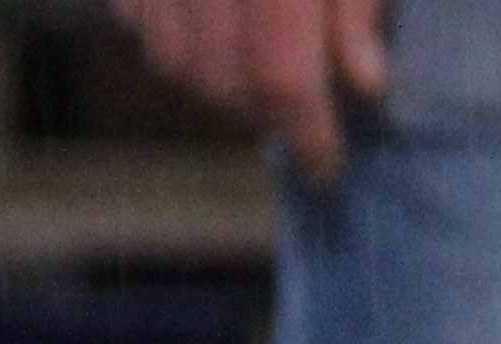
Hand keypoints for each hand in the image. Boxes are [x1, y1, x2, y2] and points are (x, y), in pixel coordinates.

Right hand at [116, 0, 389, 177]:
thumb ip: (362, 6)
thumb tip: (364, 84)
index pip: (280, 76)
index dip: (306, 133)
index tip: (327, 169)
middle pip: (220, 78)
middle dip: (264, 118)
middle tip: (302, 125)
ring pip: (173, 61)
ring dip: (218, 89)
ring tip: (261, 82)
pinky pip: (136, 21)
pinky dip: (175, 43)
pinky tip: (216, 35)